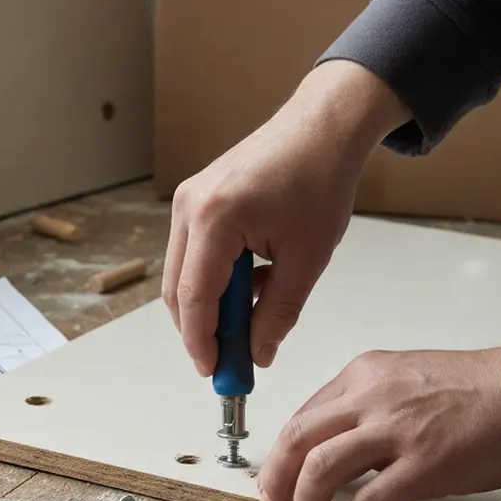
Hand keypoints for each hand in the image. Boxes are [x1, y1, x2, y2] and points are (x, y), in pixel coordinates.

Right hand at [162, 61, 410, 375]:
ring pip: (182, 275)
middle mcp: (189, 208)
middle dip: (201, 331)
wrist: (322, 127)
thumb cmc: (320, 180)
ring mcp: (187, 201)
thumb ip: (279, 312)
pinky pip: (193, 254)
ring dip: (210, 306)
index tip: (214, 373)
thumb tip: (258, 355)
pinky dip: (215, 280)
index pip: (195, 298)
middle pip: (178, 290)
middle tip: (229, 361)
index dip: (202, 342)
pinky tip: (252, 285)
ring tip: (251, 322)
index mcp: (215, 219)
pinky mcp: (195, 200)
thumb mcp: (308, 258)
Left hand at [257, 347, 500, 500]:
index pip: (301, 418)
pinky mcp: (425, 463)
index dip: (280, 456)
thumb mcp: (401, 380)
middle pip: (298, 441)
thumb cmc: (471, 390)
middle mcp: (369, 398)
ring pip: (321, 468)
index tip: (274, 479)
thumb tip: (333, 447)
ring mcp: (395, 430)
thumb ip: (363, 407)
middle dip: (276, 480)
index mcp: (361, 377)